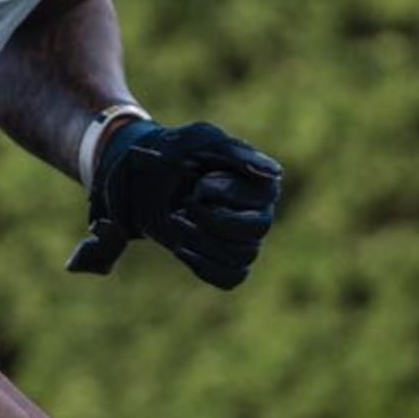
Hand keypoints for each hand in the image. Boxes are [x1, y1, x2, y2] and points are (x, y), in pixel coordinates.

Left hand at [78, 118, 284, 288]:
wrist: (142, 178)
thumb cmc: (175, 152)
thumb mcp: (199, 140)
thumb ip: (236, 154)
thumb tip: (276, 173)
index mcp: (259, 181)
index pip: (263, 197)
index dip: (226, 194)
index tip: (199, 184)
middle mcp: (259, 211)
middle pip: (257, 230)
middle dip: (214, 221)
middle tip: (184, 205)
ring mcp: (243, 239)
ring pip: (243, 256)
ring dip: (203, 242)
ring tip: (177, 223)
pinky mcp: (225, 260)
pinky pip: (231, 277)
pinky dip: (204, 266)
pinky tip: (181, 248)